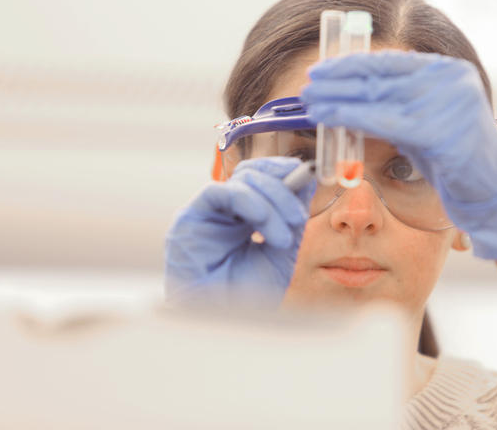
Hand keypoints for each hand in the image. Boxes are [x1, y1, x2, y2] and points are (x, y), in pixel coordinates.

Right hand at [164, 157, 315, 305]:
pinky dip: (248, 202)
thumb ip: (292, 217)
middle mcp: (224, 211)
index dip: (282, 172)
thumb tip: (306, 181)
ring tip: (282, 237)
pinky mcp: (189, 218)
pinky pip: (221, 193)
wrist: (223, 324)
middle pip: (252, 175)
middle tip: (298, 216)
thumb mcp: (282, 250)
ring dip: (270, 203)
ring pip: (241, 181)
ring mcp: (207, 214)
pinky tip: (262, 225)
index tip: (307, 176)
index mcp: (244, 217)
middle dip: (282, 190)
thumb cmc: (248, 296)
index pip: (261, 178)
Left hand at [300, 50, 496, 259]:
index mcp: (448, 70)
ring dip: (339, 98)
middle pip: (381, 76)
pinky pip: (386, 121)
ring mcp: (448, 102)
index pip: (391, 60)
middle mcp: (450, 79)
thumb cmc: (456, 163)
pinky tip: (330, 117)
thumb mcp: (424, 124)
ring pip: (379, 96)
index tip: (323, 69)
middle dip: (339, 80)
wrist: (493, 195)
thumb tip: (351, 96)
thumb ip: (397, 105)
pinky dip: (353, 117)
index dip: (352, 64)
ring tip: (310, 101)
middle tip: (308, 84)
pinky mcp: (442, 131)